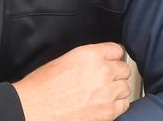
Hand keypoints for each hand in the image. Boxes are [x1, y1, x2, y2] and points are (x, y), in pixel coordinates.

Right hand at [13, 42, 131, 120]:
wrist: (36, 108)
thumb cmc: (42, 86)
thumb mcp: (62, 60)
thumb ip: (86, 59)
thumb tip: (98, 62)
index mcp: (89, 55)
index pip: (116, 50)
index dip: (112, 56)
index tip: (110, 60)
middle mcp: (102, 71)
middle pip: (124, 68)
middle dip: (116, 73)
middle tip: (105, 78)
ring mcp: (107, 92)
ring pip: (126, 87)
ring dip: (117, 88)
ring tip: (103, 92)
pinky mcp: (109, 111)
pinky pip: (124, 104)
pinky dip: (117, 104)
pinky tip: (104, 103)